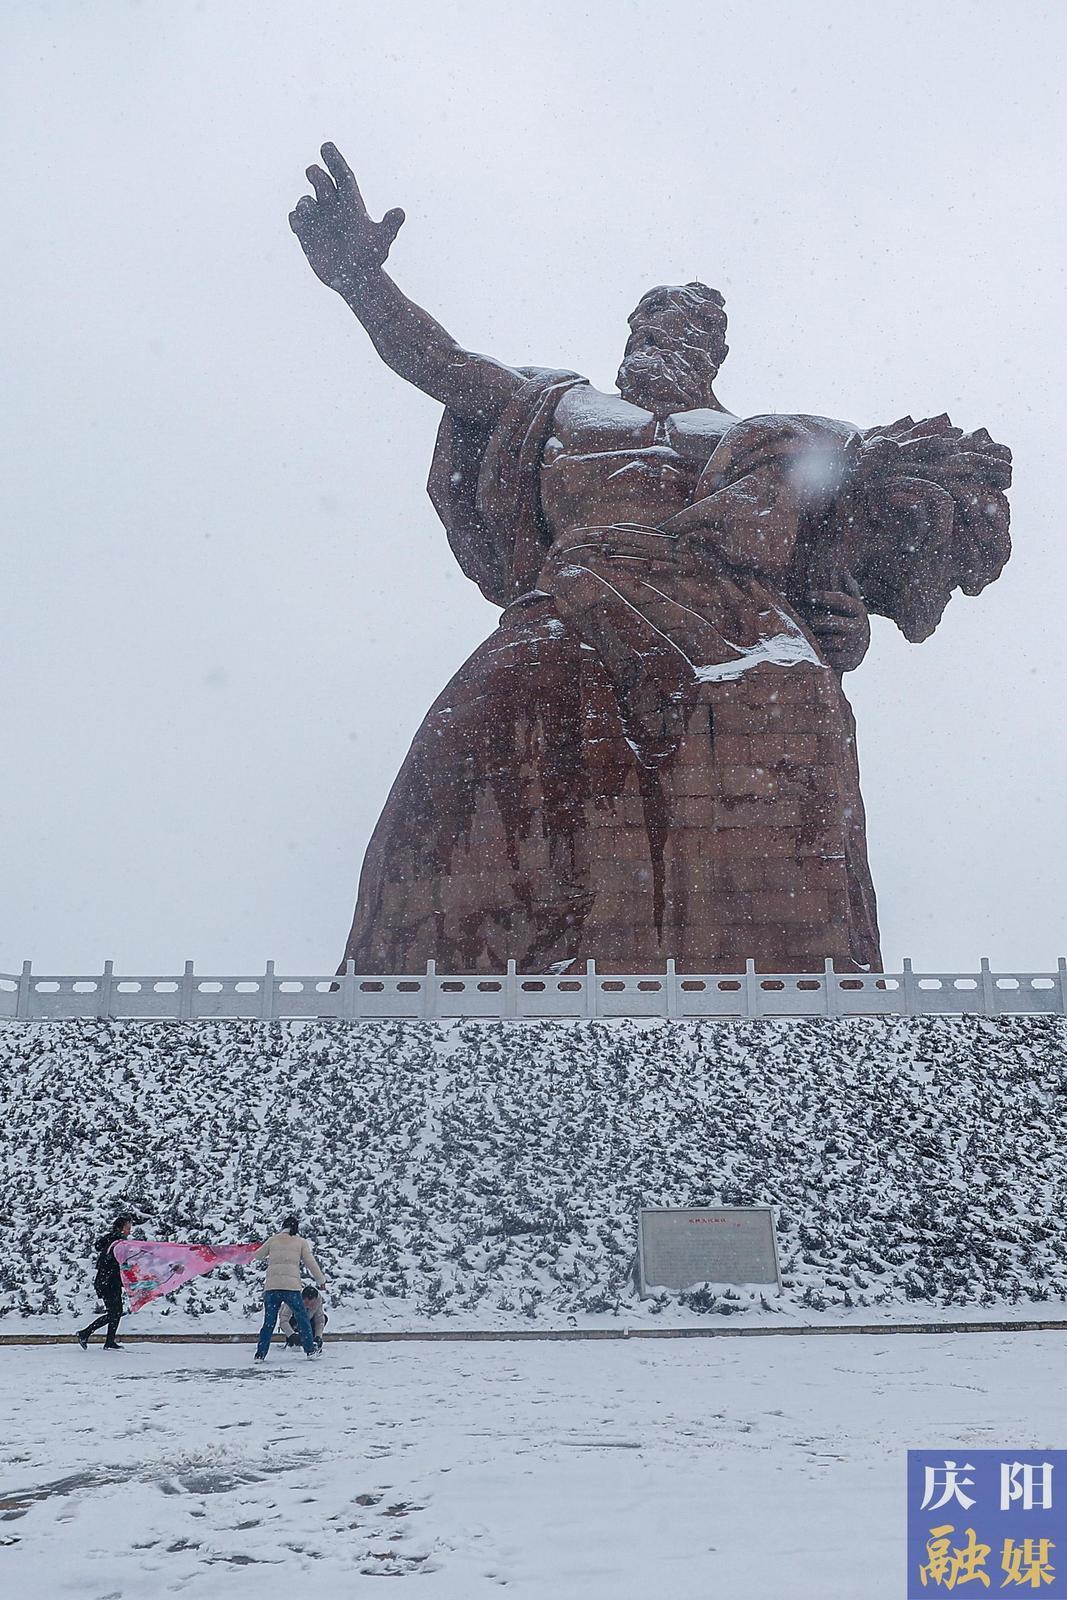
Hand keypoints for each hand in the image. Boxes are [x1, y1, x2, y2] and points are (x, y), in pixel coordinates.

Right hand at [289, 142, 404, 291]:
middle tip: (313, 172)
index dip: (334, 160)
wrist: (356, 278)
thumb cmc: (370, 259)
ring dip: (305, 202)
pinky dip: (295, 219)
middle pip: (322, 182)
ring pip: (306, 201)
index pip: (341, 176)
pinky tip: (298, 223)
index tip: (326, 146)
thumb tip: (400, 212)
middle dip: (317, 175)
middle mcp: (333, 207)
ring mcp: (318, 220)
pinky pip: (295, 219)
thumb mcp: (381, 241)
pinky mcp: (306, 233)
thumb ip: (389, 226)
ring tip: (310, 210)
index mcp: (350, 204)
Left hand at [806, 576, 869, 672]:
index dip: (823, 596)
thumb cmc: (845, 623)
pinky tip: (815, 652)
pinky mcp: (852, 661)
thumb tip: (841, 568)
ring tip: (807, 637)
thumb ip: (845, 589)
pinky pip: (830, 657)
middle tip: (804, 622)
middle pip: (831, 622)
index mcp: (859, 610)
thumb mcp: (848, 606)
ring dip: (815, 639)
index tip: (807, 595)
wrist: (855, 653)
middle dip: (815, 622)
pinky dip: (821, 655)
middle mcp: (861, 627)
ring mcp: (857, 645)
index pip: (841, 599)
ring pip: (829, 641)